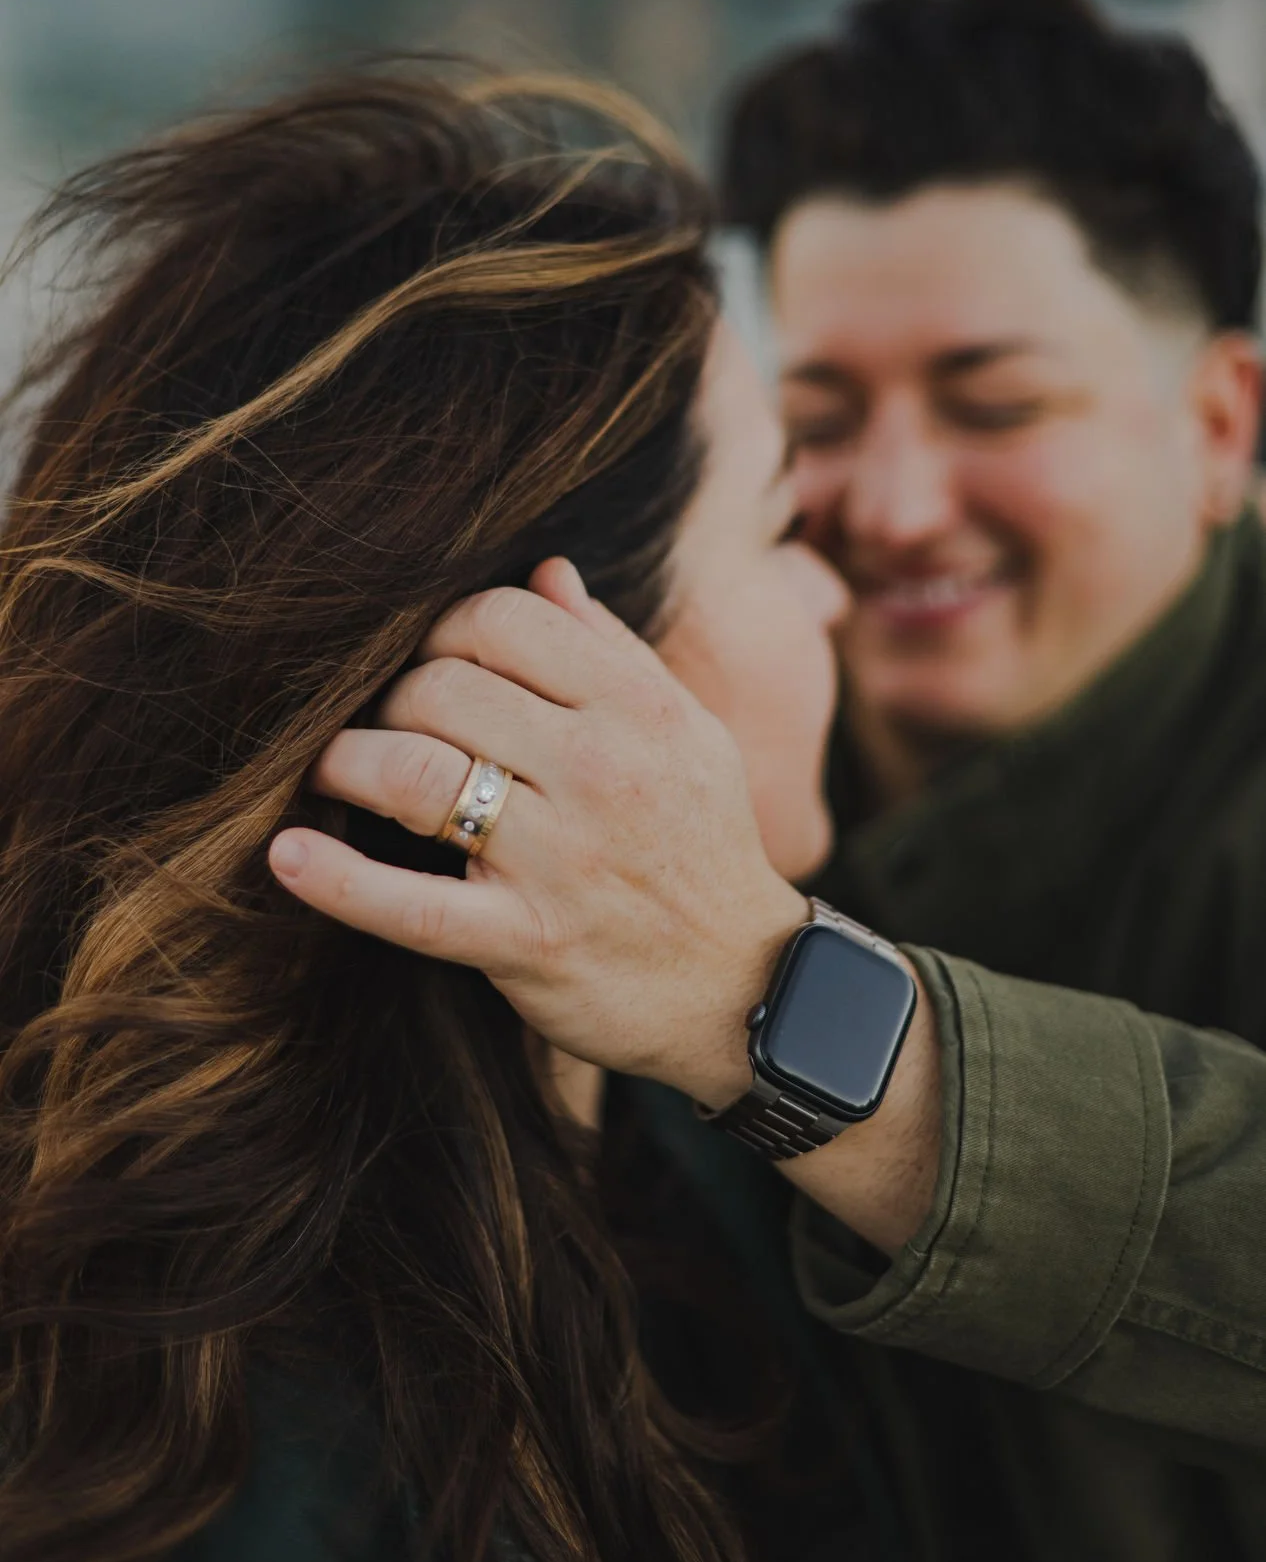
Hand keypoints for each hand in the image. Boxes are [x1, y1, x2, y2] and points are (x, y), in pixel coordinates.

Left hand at [269, 560, 806, 1109]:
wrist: (746, 989)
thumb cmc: (703, 846)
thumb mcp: (688, 734)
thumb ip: (614, 651)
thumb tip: (546, 571)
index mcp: (638, 708)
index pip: (502, 620)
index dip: (445, 631)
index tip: (433, 665)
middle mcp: (601, 771)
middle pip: (443, 687)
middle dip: (394, 698)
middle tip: (387, 727)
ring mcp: (560, 859)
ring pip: (414, 774)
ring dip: (348, 763)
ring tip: (333, 771)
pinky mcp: (525, 943)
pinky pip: (411, 907)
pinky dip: (338, 879)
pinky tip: (288, 854)